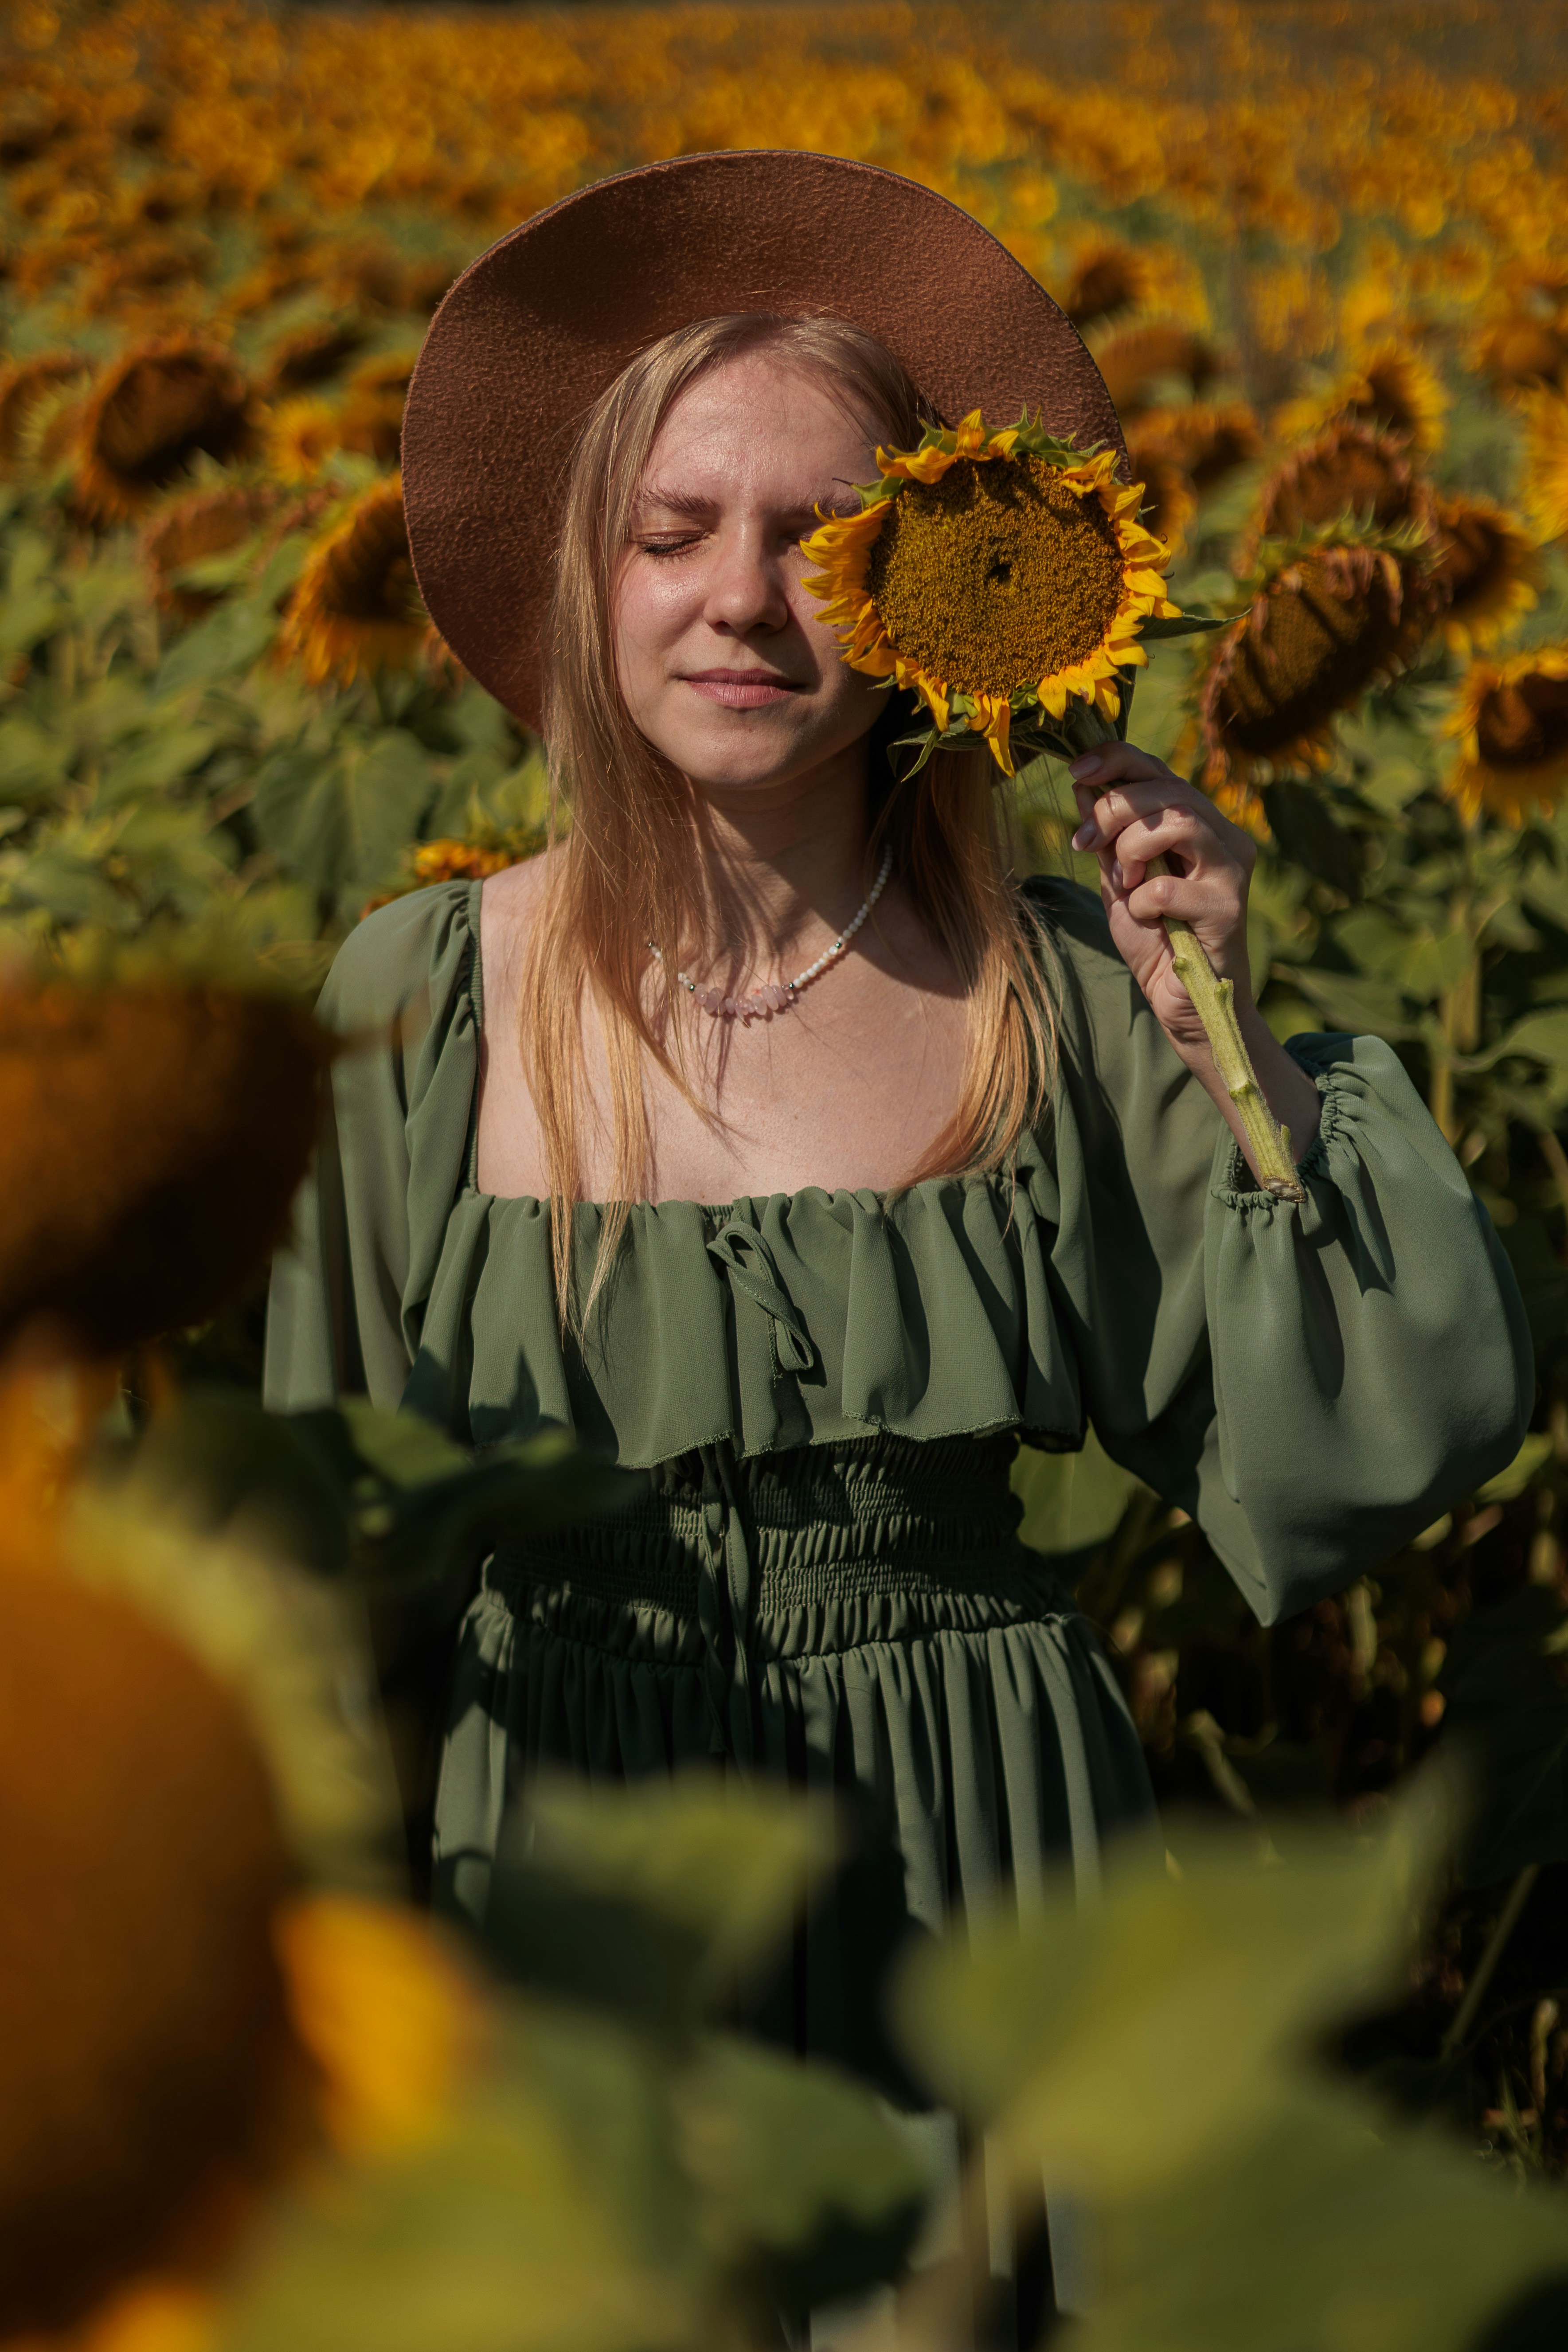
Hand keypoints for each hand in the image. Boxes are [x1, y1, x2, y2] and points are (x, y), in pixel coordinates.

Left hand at [1068, 740, 1321, 1172]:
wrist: (1184, 1006)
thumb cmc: (1156, 943)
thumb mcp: (1119, 883)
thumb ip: (1107, 839)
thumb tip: (1083, 787)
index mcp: (1198, 824)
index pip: (1159, 769)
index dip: (1115, 760)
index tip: (1075, 771)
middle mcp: (1224, 838)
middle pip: (1167, 789)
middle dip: (1114, 808)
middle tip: (1084, 840)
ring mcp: (1231, 871)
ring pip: (1178, 821)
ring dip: (1132, 847)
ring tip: (1123, 883)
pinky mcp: (1228, 908)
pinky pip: (1168, 887)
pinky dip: (1143, 903)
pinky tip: (1148, 922)